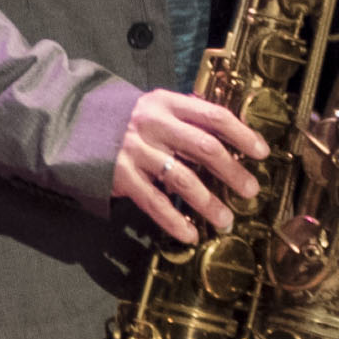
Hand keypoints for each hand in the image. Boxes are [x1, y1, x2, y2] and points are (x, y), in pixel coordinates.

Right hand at [114, 84, 267, 239]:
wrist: (76, 125)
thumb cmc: (127, 120)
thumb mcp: (156, 107)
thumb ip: (187, 117)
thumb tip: (232, 135)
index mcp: (167, 103)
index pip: (214, 116)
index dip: (242, 134)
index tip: (262, 152)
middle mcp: (154, 125)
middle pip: (203, 147)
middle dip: (232, 171)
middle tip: (250, 191)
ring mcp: (137, 151)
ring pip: (182, 178)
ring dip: (208, 202)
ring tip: (225, 220)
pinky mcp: (121, 176)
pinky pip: (154, 202)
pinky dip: (174, 220)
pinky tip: (190, 234)